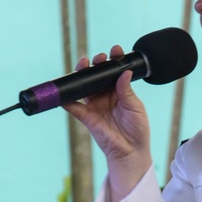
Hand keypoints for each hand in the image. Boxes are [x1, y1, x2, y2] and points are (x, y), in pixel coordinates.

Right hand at [62, 45, 152, 201]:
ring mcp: (95, 105)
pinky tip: (64, 92)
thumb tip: (124, 72)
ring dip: (81, 75)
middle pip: (96, 76)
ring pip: (84, 87)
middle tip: (98, 58)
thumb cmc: (137, 129)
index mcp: (119, 91)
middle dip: (96, 64)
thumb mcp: (135, 107)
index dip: (113, 60)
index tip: (116, 50)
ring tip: (82, 65)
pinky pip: (73, 106)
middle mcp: (105, 96)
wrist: (131, 151)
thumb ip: (126, 90)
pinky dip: (66, 99)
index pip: (114, 72)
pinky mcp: (86, 116)